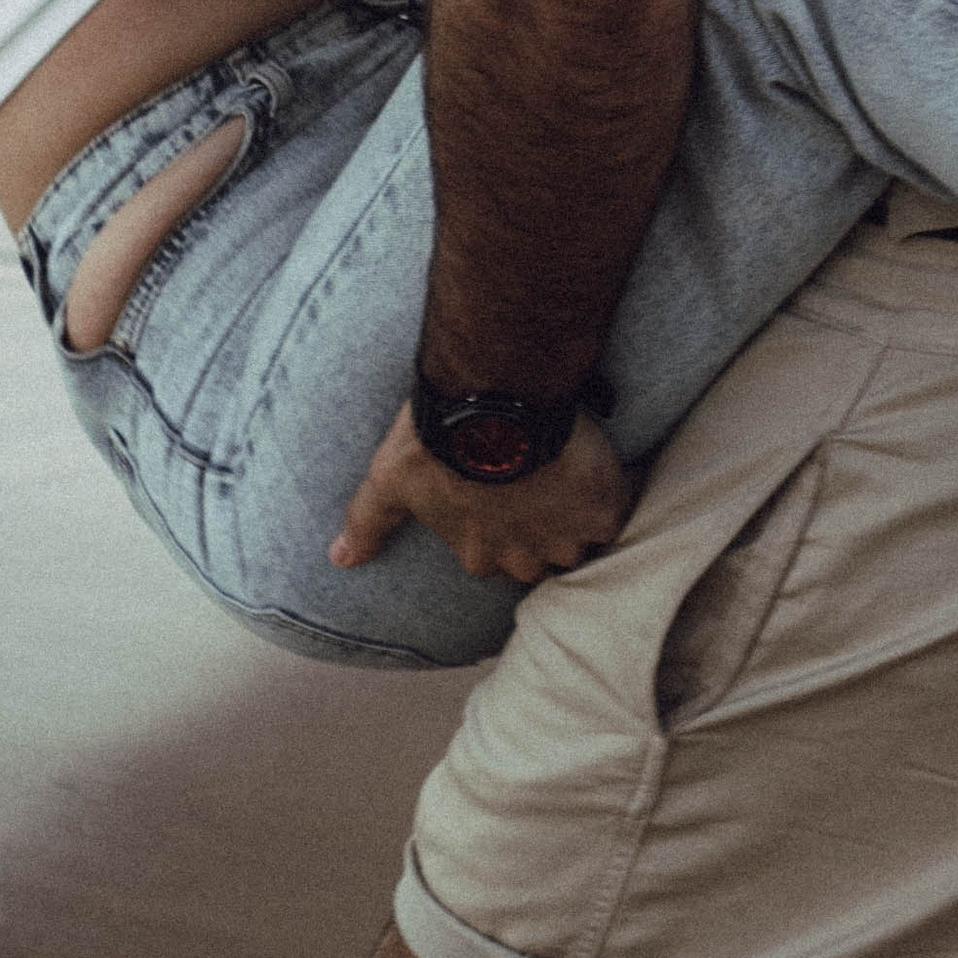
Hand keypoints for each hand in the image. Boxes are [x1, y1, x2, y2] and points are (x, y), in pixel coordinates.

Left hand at [328, 401, 635, 582]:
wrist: (494, 397)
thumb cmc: (437, 438)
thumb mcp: (390, 478)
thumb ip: (367, 521)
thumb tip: (338, 560)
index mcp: (477, 554)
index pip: (494, 555)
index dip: (500, 523)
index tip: (503, 492)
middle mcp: (524, 558)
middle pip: (541, 557)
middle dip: (542, 529)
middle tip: (543, 482)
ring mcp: (566, 537)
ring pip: (581, 541)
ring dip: (580, 517)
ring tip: (578, 477)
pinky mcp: (603, 509)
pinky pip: (618, 510)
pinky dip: (618, 490)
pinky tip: (610, 466)